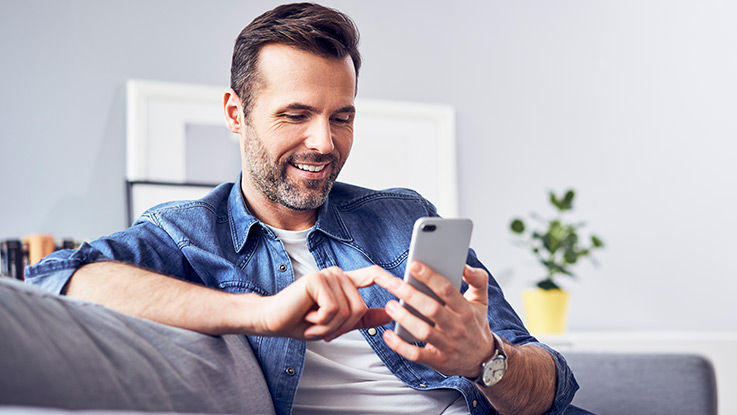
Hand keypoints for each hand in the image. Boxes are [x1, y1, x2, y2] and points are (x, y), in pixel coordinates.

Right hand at [256, 266, 390, 340]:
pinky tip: (307, 318)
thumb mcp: (337, 324)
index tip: (405, 285)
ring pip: (348, 310)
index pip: (373, 274)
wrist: (272, 321)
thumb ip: (362, 318)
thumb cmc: (302, 322)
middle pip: (360, 307)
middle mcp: (337, 274)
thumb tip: (389, 314)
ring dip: (330, 327)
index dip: (390, 280)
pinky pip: (333, 310)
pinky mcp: (317, 280)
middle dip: (342, 327)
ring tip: (312, 322)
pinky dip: (321, 322)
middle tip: (320, 327)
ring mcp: (327, 275)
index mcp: (344, 282)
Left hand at [374, 261, 493, 377]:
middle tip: (393, 283)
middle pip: (432, 309)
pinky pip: (416, 354)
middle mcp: (457, 327)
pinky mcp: (437, 360)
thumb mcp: (482, 301)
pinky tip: (388, 335)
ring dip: (405, 319)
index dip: (430, 277)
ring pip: (423, 331)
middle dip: (411, 295)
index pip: (447, 290)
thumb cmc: (475, 325)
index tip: (414, 265)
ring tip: (390, 306)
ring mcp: (447, 345)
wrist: (483, 360)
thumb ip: (478, 280)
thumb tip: (465, 266)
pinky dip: (400, 346)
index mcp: (465, 310)